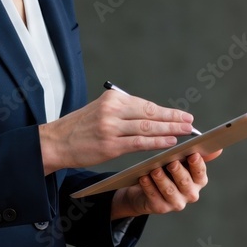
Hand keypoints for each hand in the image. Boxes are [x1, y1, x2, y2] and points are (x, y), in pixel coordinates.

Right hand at [39, 88, 194, 173]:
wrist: (56, 142)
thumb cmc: (81, 127)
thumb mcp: (101, 110)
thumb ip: (124, 111)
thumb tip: (153, 116)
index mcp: (112, 100)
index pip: (146, 105)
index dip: (167, 111)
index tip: (182, 115)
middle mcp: (112, 111)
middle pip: (150, 114)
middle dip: (173, 119)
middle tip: (190, 122)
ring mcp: (111, 129)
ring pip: (147, 128)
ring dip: (169, 130)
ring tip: (185, 132)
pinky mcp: (109, 146)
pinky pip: (138, 143)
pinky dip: (156, 142)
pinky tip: (169, 142)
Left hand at [111, 150, 222, 219]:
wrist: (148, 189)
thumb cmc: (168, 172)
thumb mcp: (183, 162)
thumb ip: (198, 155)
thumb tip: (218, 149)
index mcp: (198, 181)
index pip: (201, 173)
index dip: (197, 165)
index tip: (193, 155)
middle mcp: (190, 194)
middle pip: (185, 183)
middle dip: (178, 172)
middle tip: (172, 162)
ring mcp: (176, 203)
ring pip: (169, 191)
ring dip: (162, 180)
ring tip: (155, 170)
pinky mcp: (160, 208)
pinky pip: (154, 197)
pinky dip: (149, 186)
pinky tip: (144, 177)